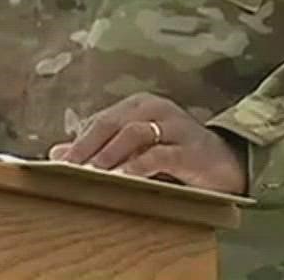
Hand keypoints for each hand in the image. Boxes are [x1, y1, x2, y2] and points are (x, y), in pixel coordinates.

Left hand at [48, 92, 246, 195]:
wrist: (226, 163)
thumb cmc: (176, 154)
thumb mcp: (136, 150)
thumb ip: (100, 149)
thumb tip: (57, 152)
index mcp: (139, 105)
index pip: (100, 120)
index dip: (78, 141)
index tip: (57, 163)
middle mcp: (155, 108)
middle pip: (112, 122)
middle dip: (87, 146)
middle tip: (67, 167)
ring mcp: (175, 126)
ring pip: (133, 133)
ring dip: (109, 154)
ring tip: (90, 173)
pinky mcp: (190, 148)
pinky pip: (159, 154)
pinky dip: (138, 165)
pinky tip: (123, 178)